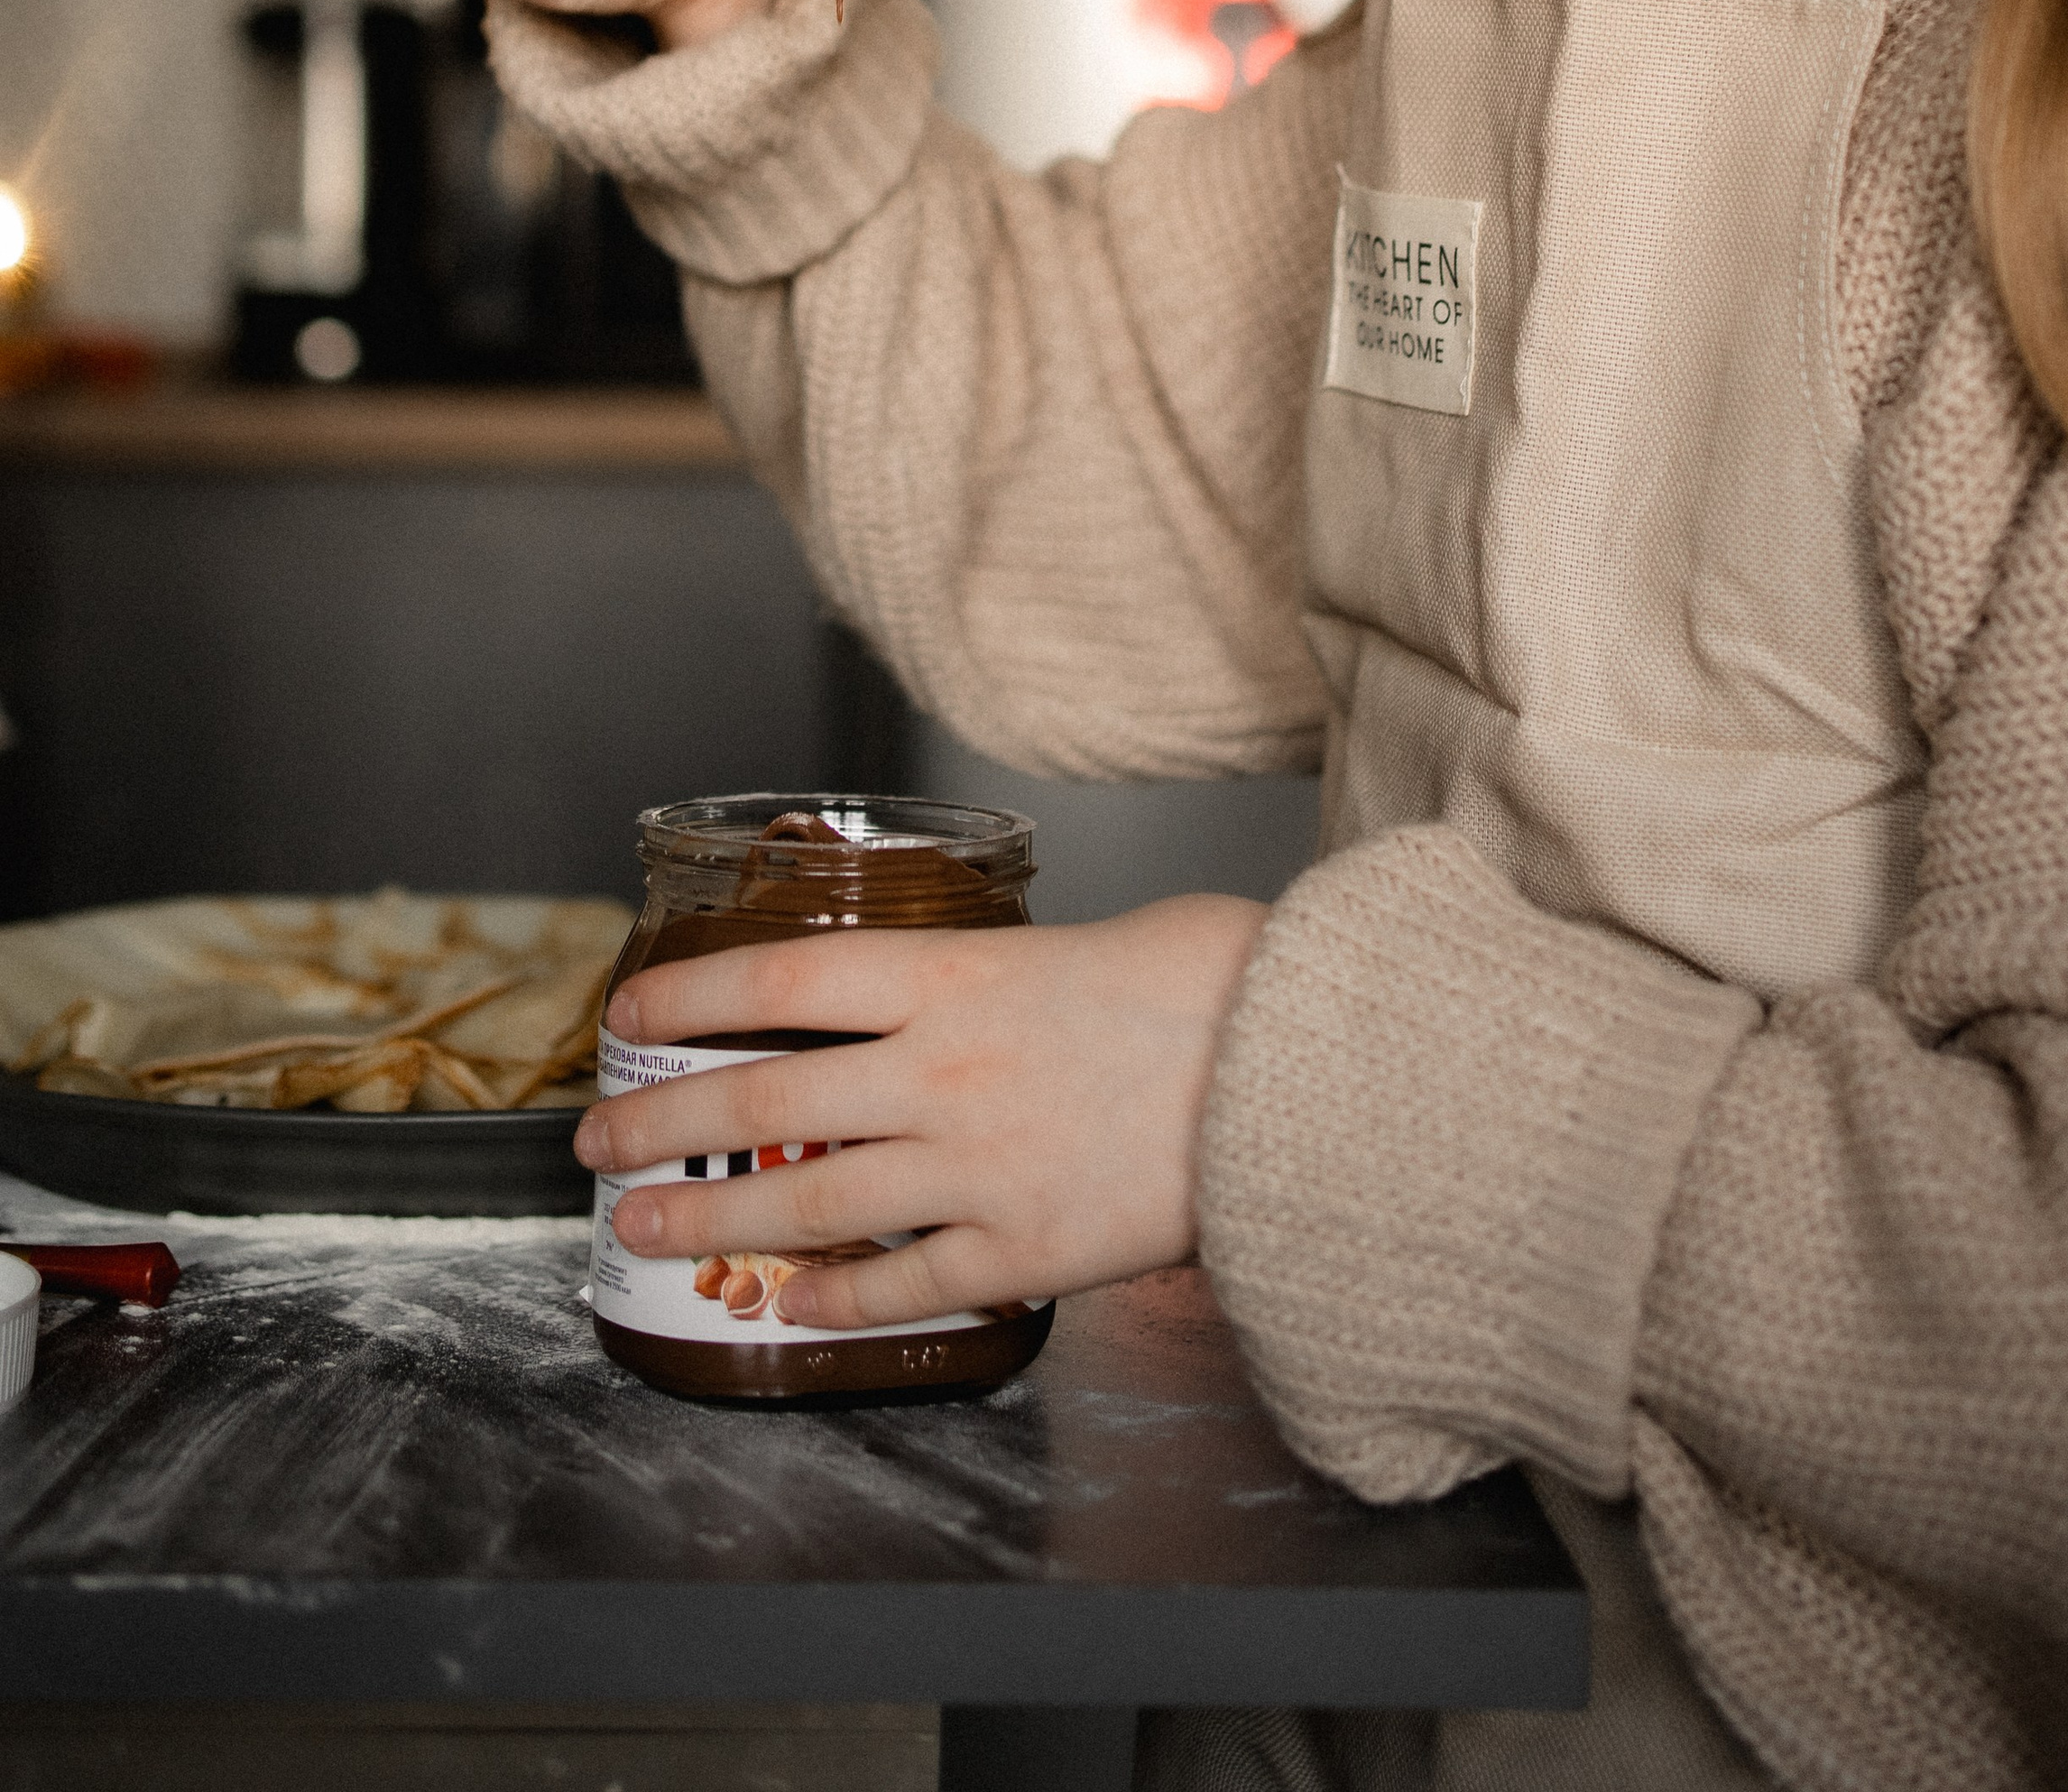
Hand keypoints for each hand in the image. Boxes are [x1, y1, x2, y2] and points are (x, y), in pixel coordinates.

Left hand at [572, 896, 1268, 1327]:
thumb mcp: (1096, 936)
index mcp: (958, 973)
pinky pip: (899, 1281)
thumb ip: (1008, 971)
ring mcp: (975, 1167)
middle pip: (763, 1100)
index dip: (689, 999)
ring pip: (804, 1201)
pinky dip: (832, 1296)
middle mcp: (942, 1071)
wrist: (1300, 1074)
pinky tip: (788, 1304)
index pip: (782, 981)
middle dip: (663, 1127)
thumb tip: (970, 993)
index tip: (629, 1018)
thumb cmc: (1214, 985)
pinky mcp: (1021, 1250)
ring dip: (707, 1221)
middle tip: (595, 1146)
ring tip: (638, 1232)